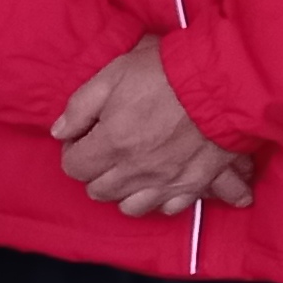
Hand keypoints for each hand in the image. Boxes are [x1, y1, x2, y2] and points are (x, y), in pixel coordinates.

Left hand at [51, 38, 256, 217]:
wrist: (222, 82)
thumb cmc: (166, 73)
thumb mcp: (112, 76)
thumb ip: (80, 107)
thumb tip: (60, 132)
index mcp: (112, 144)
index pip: (74, 167)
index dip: (75, 150)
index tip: (86, 135)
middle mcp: (136, 171)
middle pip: (98, 190)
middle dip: (95, 171)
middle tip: (107, 148)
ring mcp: (166, 182)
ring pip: (129, 206)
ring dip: (124, 190)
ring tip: (130, 168)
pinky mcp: (193, 184)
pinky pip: (167, 208)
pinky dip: (159, 199)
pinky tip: (159, 182)